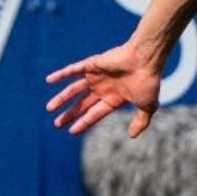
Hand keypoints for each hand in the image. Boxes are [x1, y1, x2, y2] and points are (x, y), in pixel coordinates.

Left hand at [45, 43, 163, 136]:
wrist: (145, 59)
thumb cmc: (148, 81)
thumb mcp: (147, 106)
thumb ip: (141, 121)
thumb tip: (132, 136)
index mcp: (114, 98)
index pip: (95, 113)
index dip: (83, 123)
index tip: (71, 131)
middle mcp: (103, 87)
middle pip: (82, 104)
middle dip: (70, 114)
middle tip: (56, 124)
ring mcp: (96, 76)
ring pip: (74, 89)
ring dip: (61, 98)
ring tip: (49, 108)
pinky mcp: (92, 64)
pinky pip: (73, 70)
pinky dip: (61, 74)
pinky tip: (49, 80)